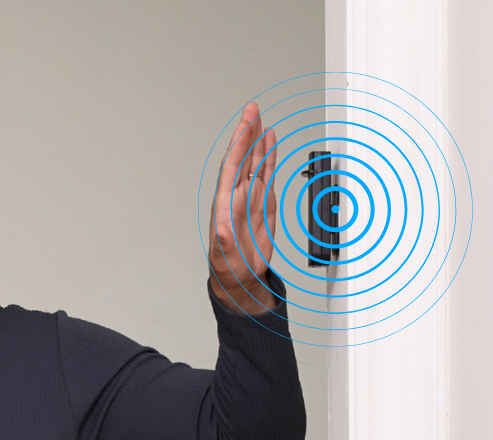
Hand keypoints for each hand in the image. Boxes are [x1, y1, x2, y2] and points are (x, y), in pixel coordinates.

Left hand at [208, 101, 279, 316]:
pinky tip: (271, 142)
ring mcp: (251, 197)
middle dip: (247, 133)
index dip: (239, 143)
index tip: (246, 123)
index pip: (232, 166)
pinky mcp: (264, 203)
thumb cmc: (228, 266)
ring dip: (258, 141)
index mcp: (224, 204)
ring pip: (255, 162)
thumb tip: (221, 226)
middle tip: (252, 109)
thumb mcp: (223, 255)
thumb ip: (222, 239)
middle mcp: (237, 196)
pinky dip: (270, 156)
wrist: (240, 278)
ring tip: (261, 119)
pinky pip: (267, 174)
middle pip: (242, 157)